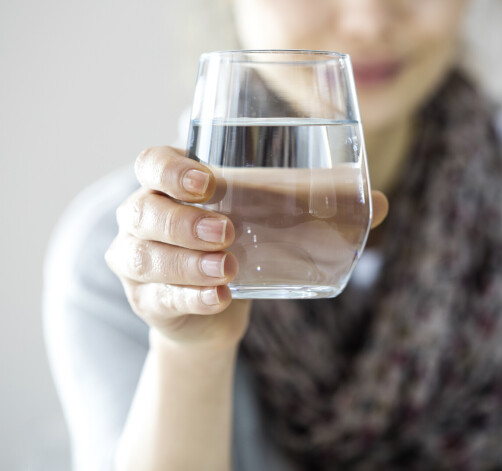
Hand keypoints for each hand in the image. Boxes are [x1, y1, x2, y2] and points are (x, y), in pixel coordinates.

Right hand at [105, 146, 249, 349]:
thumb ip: (266, 196)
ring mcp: (134, 263)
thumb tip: (334, 182)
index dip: (171, 171)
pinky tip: (219, 296)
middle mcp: (138, 220)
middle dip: (183, 223)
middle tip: (226, 232)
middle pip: (143, 212)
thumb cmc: (229, 246)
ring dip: (188, 263)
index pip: (150, 164)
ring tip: (227, 268)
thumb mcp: (244, 214)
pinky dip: (193, 297)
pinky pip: (162, 299)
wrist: (211, 309)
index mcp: (160, 186)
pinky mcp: (146, 301)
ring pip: (145, 258)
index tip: (208, 183)